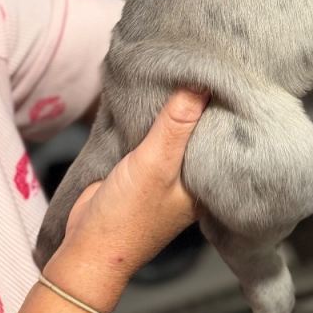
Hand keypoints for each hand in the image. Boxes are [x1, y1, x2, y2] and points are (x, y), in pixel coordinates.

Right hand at [43, 89, 208, 312]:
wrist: (86, 249)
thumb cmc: (127, 217)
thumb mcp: (155, 165)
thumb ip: (176, 126)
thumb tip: (200, 84)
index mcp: (207, 184)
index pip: (224, 137)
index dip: (224, 108)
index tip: (226, 74)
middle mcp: (192, 179)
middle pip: (200, 133)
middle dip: (198, 105)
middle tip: (204, 63)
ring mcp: (167, 175)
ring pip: (176, 133)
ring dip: (174, 111)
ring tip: (182, 71)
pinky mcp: (143, 170)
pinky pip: (153, 138)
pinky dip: (153, 121)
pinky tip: (152, 98)